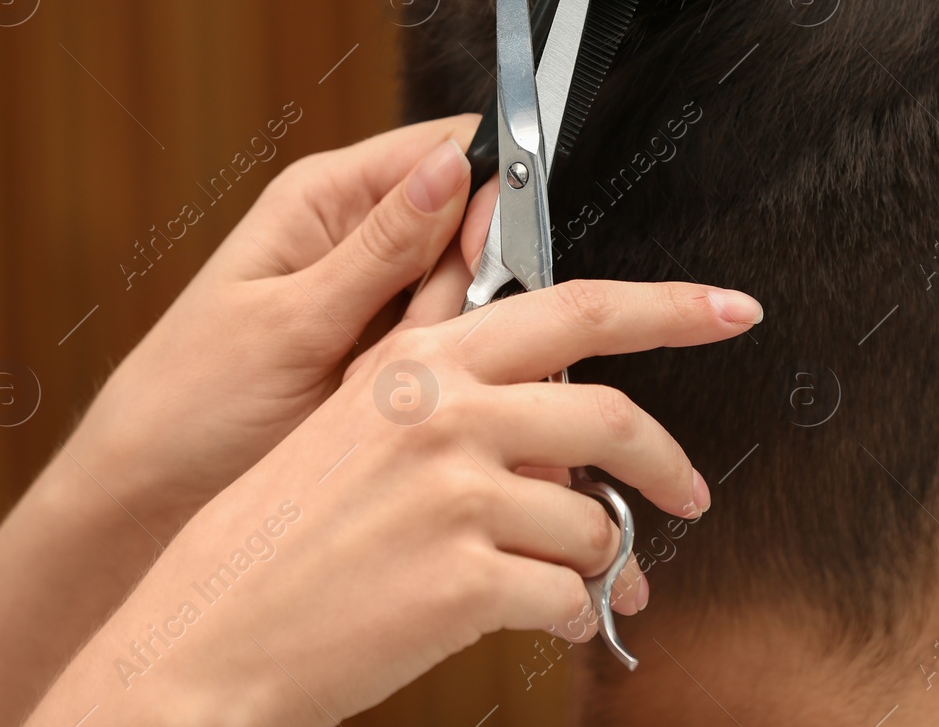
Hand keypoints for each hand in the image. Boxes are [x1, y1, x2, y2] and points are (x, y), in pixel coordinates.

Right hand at [28, 263, 764, 725]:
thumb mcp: (357, 423)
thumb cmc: (283, 535)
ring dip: (599, 562)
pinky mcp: (465, 578)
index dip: (667, 305)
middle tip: (693, 492)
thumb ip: (455, 383)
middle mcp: (444, 411)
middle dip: (670, 461)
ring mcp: (456, 494)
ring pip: (593, 522)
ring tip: (576, 584)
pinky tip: (538, 622)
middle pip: (610, 415)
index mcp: (421, 361)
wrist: (210, 632)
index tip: (727, 308)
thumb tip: (561, 377)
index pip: (571, 306)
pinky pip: (568, 598)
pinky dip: (569, 619)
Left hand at [70, 114, 480, 535]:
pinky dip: (442, 378)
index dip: (487, 191)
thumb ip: (382, 248)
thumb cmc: (190, 405)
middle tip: (408, 344)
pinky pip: (454, 348)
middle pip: (472, 226)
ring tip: (377, 385)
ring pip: (472, 295)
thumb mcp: (291, 322)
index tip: (484, 259)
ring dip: (447, 342)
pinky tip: (394, 408)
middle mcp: (357, 236)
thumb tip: (452, 165)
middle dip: (464, 288)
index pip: (446, 147)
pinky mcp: (390, 354)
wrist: (151, 503)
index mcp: (324, 197)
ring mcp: (378, 298)